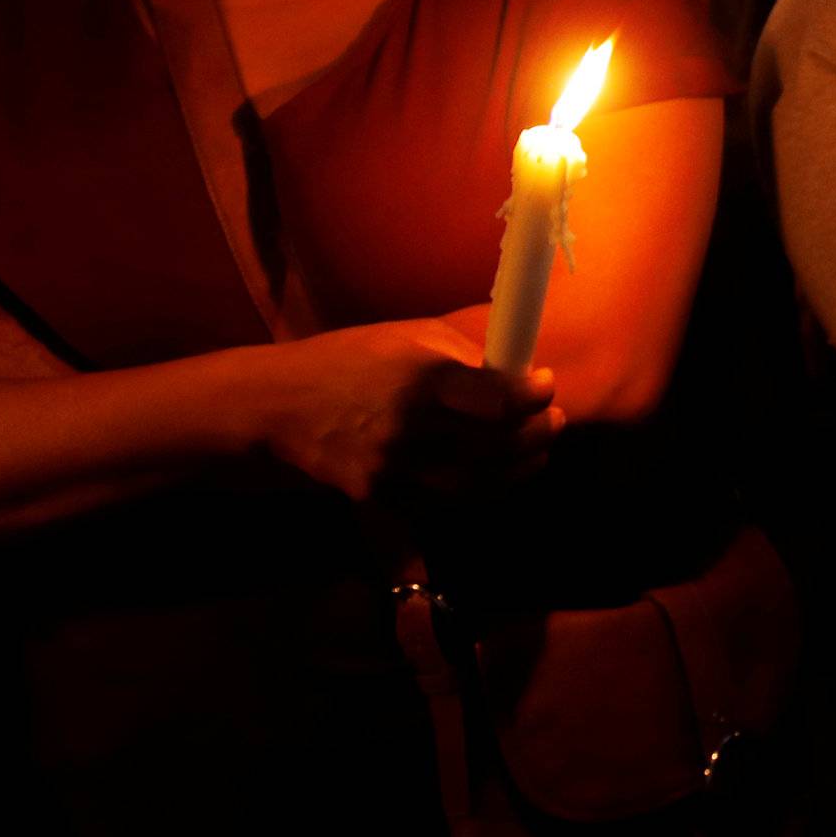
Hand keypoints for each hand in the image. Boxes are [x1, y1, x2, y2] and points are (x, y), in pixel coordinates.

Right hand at [265, 320, 561, 500]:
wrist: (283, 404)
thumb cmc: (350, 358)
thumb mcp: (407, 336)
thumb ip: (460, 358)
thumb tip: (510, 375)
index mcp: (423, 377)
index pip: (499, 400)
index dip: (534, 395)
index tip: (545, 384)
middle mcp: (414, 427)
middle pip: (497, 447)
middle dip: (536, 434)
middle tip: (552, 420)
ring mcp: (398, 469)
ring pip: (478, 482)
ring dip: (518, 468)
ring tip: (537, 451)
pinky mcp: (383, 497)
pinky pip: (445, 500)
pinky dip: (480, 488)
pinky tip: (497, 473)